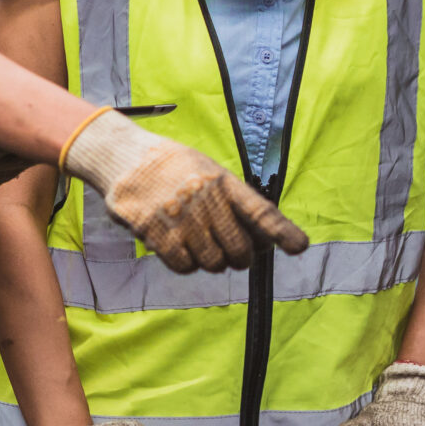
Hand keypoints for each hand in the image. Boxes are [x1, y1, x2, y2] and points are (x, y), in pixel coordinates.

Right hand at [61, 110, 307, 273]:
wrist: (125, 158)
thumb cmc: (173, 167)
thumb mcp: (208, 171)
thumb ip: (234, 202)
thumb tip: (264, 239)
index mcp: (223, 182)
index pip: (260, 211)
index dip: (282, 231)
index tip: (299, 246)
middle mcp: (206, 200)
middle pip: (239, 249)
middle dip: (240, 258)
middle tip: (233, 254)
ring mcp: (182, 218)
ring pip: (213, 262)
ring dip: (211, 261)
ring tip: (199, 243)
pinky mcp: (157, 234)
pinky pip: (185, 267)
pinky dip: (186, 264)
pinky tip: (179, 247)